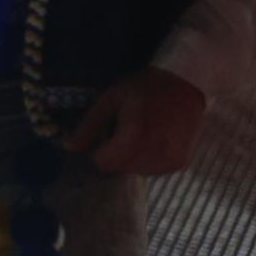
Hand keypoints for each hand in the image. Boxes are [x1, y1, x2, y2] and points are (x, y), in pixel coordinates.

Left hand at [64, 68, 207, 174]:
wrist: (186, 85)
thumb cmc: (144, 88)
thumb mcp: (110, 99)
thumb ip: (89, 126)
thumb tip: (69, 147)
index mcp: (135, 138)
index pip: (102, 162)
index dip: (98, 148)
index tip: (105, 132)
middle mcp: (155, 155)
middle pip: (118, 168)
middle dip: (114, 152)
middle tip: (124, 129)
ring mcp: (170, 162)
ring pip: (135, 171)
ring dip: (130, 157)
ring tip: (139, 132)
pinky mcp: (179, 164)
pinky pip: (152, 170)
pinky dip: (147, 159)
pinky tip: (152, 139)